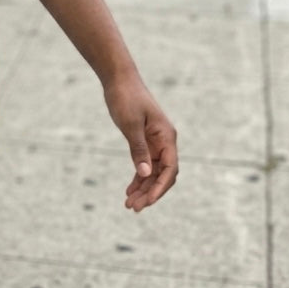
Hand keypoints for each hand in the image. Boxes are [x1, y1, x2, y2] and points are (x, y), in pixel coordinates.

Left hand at [103, 74, 177, 211]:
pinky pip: (145, 165)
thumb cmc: (126, 98)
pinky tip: (129, 190)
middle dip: (150, 193)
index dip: (160, 188)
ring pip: (153, 172)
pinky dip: (138, 178)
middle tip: (133, 208)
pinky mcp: (144, 141)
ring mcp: (155, 142)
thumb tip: (145, 174)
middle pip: (162, 175)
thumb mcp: (130, 125)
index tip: (147, 202)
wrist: (118, 79)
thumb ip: (138, 149)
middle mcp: (164, 141)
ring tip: (129, 204)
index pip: (170, 169)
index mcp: (166, 137)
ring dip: (143, 188)